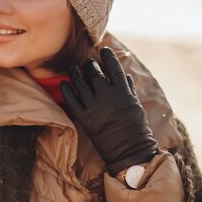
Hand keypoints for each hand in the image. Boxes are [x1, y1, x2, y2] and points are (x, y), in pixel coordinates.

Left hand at [60, 47, 156, 175]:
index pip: (114, 67)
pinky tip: (64, 83)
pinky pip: (72, 100)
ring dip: (76, 74)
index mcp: (122, 91)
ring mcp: (94, 106)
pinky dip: (66, 90)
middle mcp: (107, 95)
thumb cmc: (137, 129)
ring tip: (73, 68)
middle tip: (88, 63)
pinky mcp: (84, 117)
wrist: (129, 150)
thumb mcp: (136, 106)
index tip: (104, 51)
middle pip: (94, 73)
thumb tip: (126, 76)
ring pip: (80, 83)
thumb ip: (129, 90)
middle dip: (90, 65)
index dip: (108, 57)